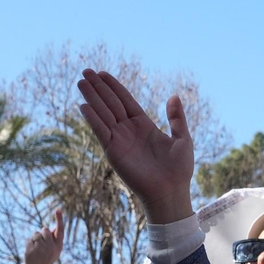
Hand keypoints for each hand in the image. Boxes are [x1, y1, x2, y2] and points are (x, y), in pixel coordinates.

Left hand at [25, 209, 65, 263]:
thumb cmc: (48, 257)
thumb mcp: (55, 249)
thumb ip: (54, 238)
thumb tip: (53, 227)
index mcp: (58, 246)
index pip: (60, 230)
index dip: (59, 219)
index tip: (58, 209)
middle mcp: (50, 246)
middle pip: (45, 229)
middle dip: (43, 233)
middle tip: (43, 243)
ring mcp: (40, 248)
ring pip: (36, 233)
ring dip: (36, 238)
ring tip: (37, 248)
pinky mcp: (31, 249)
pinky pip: (30, 239)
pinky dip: (30, 243)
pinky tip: (32, 251)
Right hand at [76, 70, 194, 223]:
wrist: (170, 192)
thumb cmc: (178, 169)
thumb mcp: (182, 138)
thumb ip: (176, 118)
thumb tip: (173, 95)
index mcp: (144, 125)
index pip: (125, 100)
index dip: (114, 86)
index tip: (102, 73)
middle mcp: (129, 130)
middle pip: (111, 103)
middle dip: (99, 87)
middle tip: (86, 71)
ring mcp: (120, 140)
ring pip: (103, 113)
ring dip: (92, 97)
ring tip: (81, 81)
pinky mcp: (113, 151)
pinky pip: (101, 131)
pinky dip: (92, 118)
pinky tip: (84, 106)